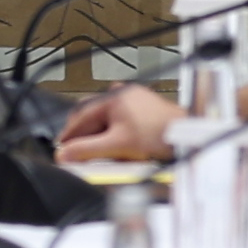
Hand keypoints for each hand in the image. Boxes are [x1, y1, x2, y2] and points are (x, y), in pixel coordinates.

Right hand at [56, 82, 174, 162]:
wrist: (186, 136)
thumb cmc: (159, 135)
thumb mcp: (117, 146)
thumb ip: (87, 150)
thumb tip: (65, 154)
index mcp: (112, 96)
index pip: (80, 117)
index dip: (68, 136)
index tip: (61, 150)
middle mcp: (121, 93)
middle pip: (92, 117)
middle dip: (83, 137)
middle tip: (77, 154)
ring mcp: (133, 99)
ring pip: (105, 120)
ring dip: (98, 136)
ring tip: (99, 154)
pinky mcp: (142, 108)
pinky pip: (119, 121)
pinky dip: (112, 134)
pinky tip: (116, 148)